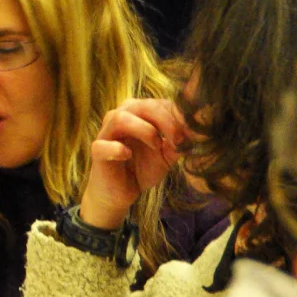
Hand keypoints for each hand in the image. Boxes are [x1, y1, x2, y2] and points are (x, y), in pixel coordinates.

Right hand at [79, 99, 187, 229]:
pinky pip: (103, 145)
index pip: (160, 103)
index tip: (192, 134)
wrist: (120, 193)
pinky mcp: (97, 151)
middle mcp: (120, 116)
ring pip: (121, 118)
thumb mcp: (168, 154)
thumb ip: (181, 141)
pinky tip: (128, 155)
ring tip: (157, 146)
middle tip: (178, 140)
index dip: (178, 116)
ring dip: (145, 130)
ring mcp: (106, 133)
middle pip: (143, 105)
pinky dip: (118, 149)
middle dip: (166, 121)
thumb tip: (199, 129)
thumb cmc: (142, 168)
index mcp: (138, 113)